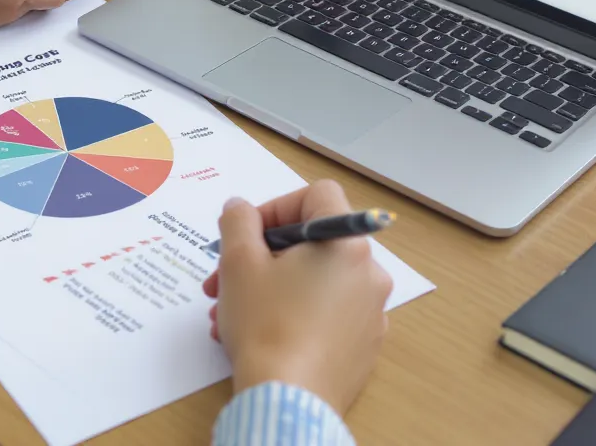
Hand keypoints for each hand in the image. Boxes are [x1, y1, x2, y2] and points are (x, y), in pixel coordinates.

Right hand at [202, 181, 392, 415]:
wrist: (288, 400)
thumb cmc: (265, 324)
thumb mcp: (238, 262)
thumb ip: (238, 221)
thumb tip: (241, 208)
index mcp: (346, 244)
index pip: (317, 196)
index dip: (277, 207)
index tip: (247, 234)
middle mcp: (369, 273)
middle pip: (313, 243)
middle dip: (262, 256)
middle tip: (224, 278)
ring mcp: (371, 312)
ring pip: (314, 281)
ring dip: (270, 287)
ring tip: (229, 313)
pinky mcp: (364, 346)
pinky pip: (326, 314)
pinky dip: (293, 314)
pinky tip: (259, 335)